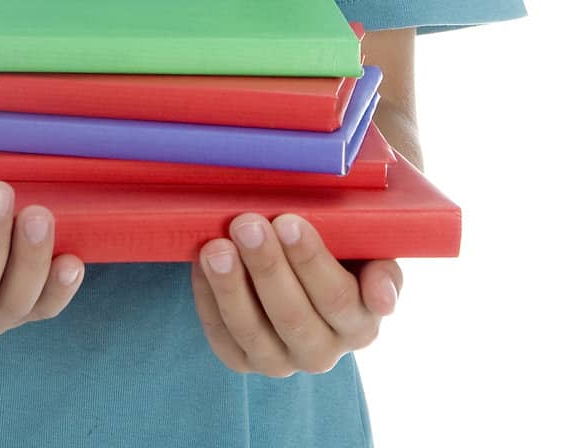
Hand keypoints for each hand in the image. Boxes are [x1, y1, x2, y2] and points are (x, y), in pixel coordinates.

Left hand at [190, 210, 401, 375]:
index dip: (310, 261)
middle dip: (267, 267)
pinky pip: (223, 338)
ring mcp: (281, 361)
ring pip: (253, 332)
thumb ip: (381, 269)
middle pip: (292, 315)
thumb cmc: (339, 247)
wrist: (299, 262)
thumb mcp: (369, 251)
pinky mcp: (244, 360)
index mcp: (360, 324)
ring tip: (216, 248)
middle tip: (247, 224)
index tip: (287, 221)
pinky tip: (201, 264)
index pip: (336, 298)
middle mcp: (323, 352)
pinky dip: (209, 301)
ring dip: (232, 287)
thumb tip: (382, 299)